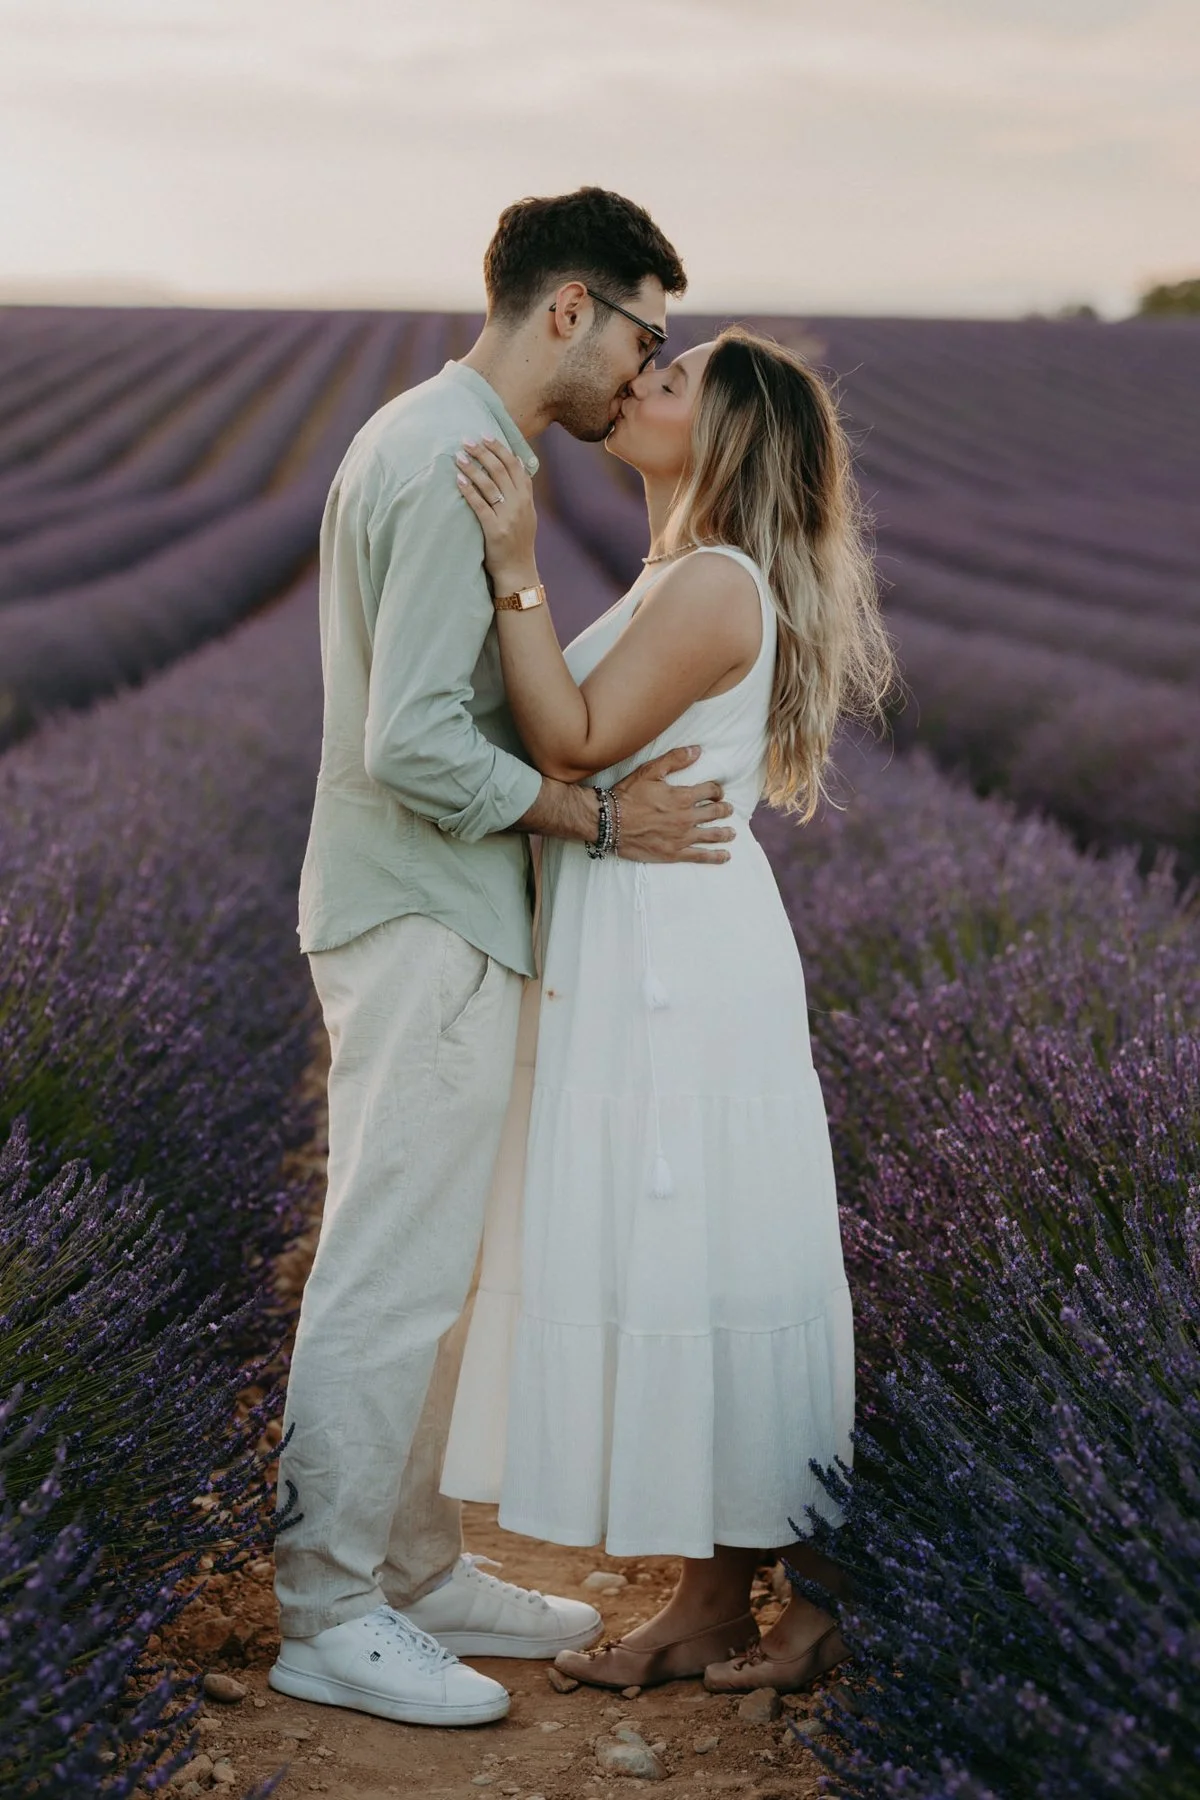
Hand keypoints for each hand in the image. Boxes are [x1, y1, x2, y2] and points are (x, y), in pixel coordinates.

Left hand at [456, 436, 538, 592]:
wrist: (518, 571)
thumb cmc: (517, 541)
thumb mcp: (526, 514)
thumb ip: (520, 491)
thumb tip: (515, 462)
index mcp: (527, 498)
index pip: (515, 465)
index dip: (500, 448)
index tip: (485, 435)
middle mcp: (520, 504)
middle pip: (501, 470)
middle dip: (483, 452)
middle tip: (466, 440)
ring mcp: (508, 517)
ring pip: (489, 485)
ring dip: (473, 467)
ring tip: (459, 456)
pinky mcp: (495, 530)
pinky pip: (480, 505)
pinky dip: (469, 490)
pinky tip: (458, 480)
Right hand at [613, 746, 735, 863]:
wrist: (610, 822)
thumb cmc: (628, 795)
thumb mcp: (650, 771)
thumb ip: (675, 759)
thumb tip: (698, 750)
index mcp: (683, 796)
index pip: (710, 791)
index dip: (717, 790)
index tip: (718, 792)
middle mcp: (687, 817)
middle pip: (714, 812)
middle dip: (724, 810)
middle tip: (728, 810)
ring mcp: (682, 837)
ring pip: (712, 835)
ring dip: (725, 833)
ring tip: (732, 833)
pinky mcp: (674, 853)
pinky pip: (700, 856)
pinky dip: (715, 856)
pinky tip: (725, 856)